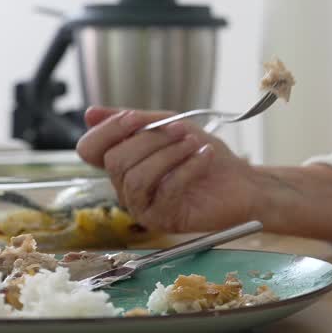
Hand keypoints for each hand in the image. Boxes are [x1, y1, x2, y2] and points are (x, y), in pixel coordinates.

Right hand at [76, 107, 259, 233]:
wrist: (242, 182)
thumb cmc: (205, 155)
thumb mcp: (172, 127)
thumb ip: (137, 121)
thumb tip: (90, 113)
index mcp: (123, 164)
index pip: (89, 150)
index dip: (108, 130)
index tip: (136, 118)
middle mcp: (126, 187)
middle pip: (116, 161)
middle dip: (150, 140)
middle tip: (181, 130)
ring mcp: (142, 206)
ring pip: (137, 177)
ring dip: (169, 154)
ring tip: (194, 143)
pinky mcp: (163, 219)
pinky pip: (166, 190)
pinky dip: (188, 167)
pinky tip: (204, 156)